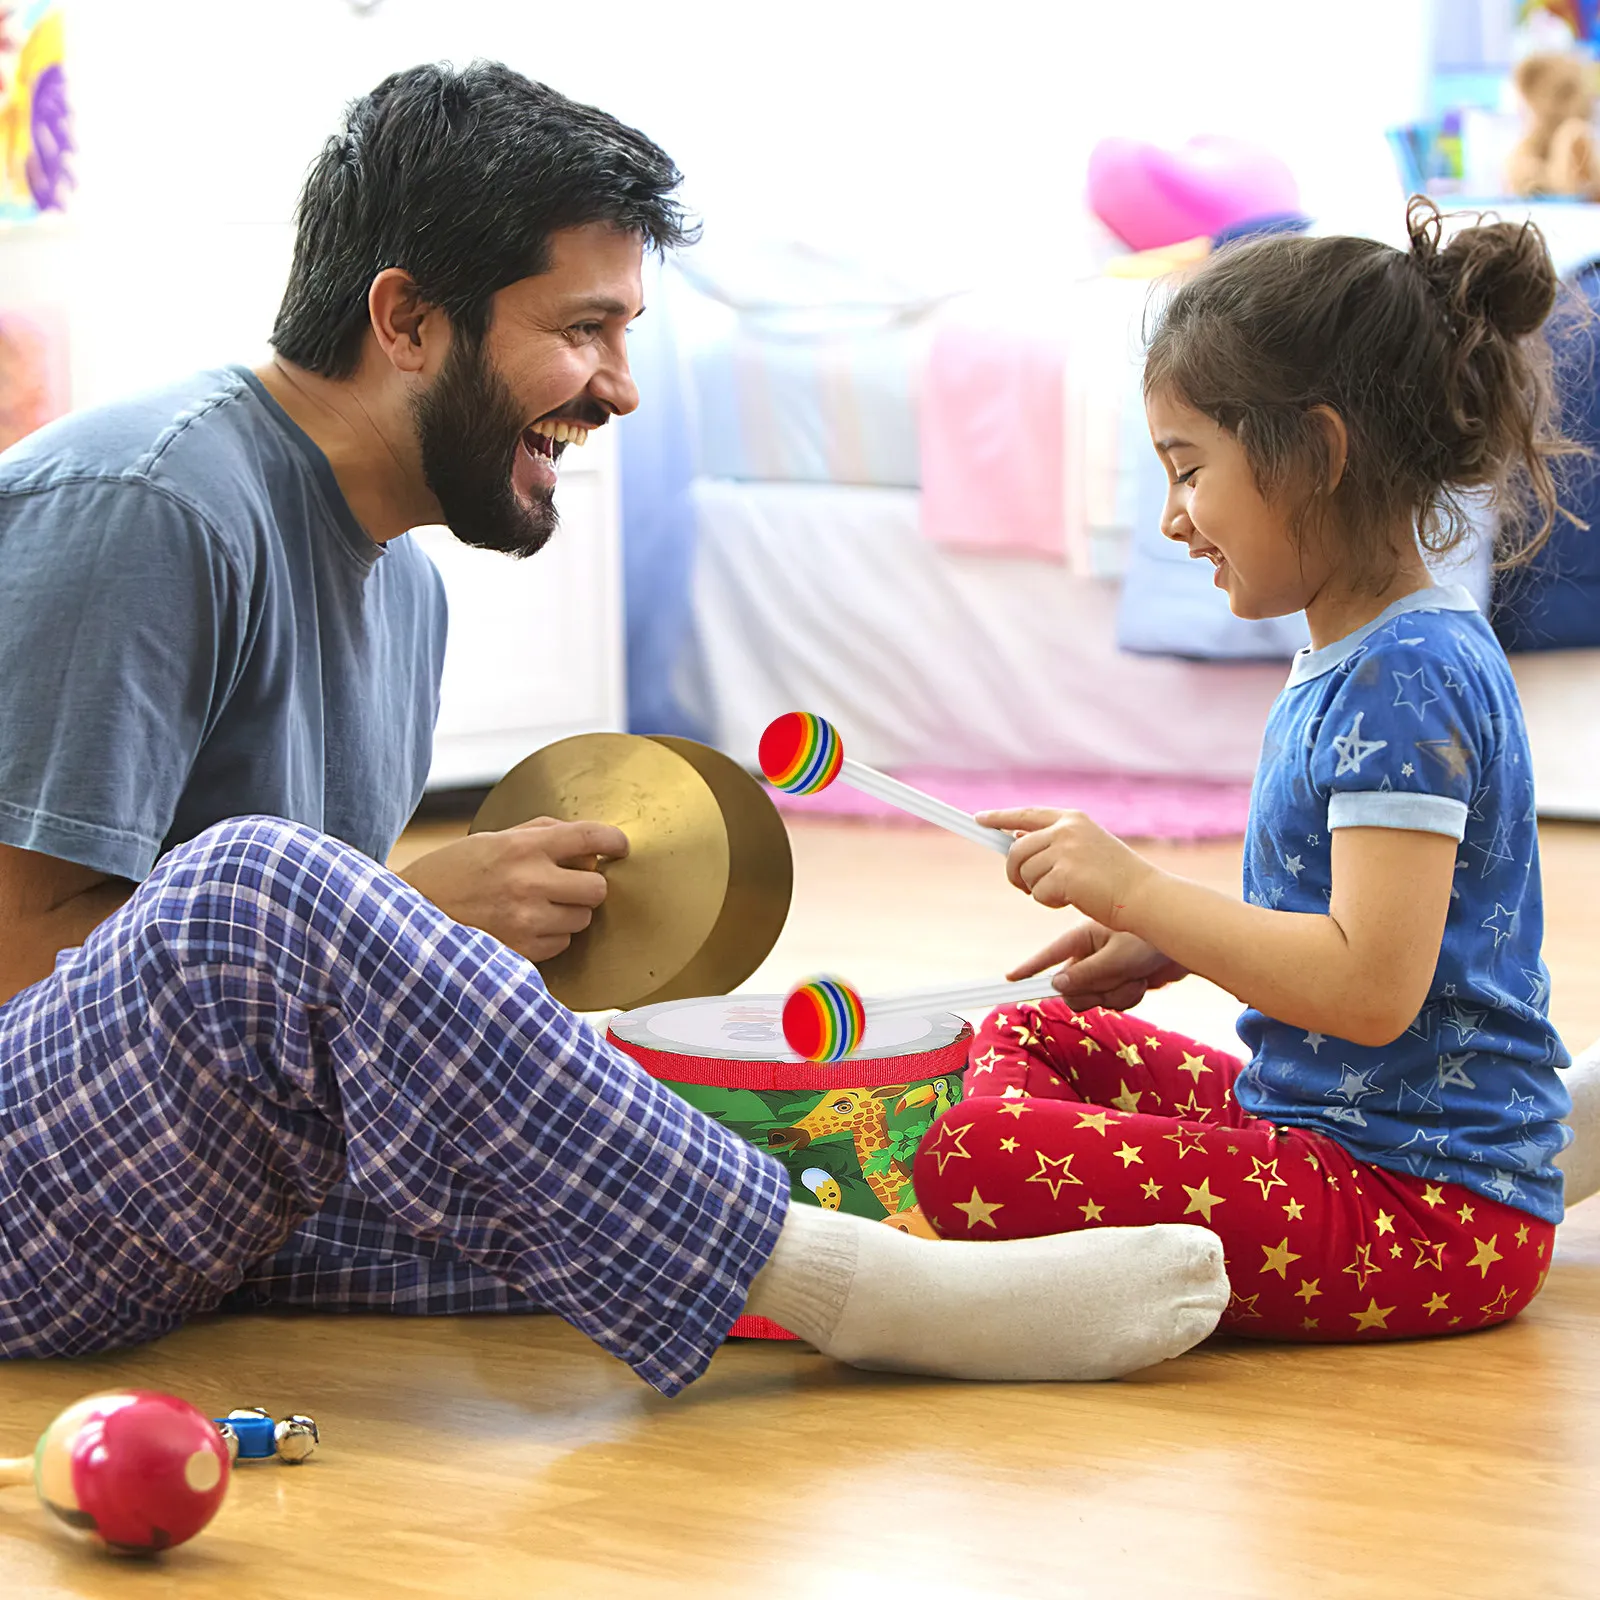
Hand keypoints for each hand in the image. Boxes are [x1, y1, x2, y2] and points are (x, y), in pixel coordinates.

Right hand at [398, 817, 627, 962]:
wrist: (410, 914)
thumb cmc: (452, 873)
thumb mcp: (492, 839)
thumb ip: (540, 834)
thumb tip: (584, 840)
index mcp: (523, 847)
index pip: (589, 838)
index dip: (613, 841)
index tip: (620, 847)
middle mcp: (530, 883)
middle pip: (597, 887)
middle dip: (587, 885)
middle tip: (568, 882)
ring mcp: (527, 921)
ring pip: (582, 919)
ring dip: (570, 912)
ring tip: (538, 905)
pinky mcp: (522, 952)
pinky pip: (561, 944)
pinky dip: (552, 936)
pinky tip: (525, 925)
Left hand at [976, 807, 1155, 927]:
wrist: (1143, 895)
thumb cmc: (1115, 877)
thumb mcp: (1084, 848)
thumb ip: (1053, 842)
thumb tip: (1016, 838)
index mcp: (1072, 818)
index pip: (1026, 814)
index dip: (1000, 817)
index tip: (980, 819)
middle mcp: (1066, 829)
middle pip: (1016, 850)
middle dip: (1014, 872)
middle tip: (1025, 887)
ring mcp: (1066, 850)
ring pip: (1025, 873)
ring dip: (1037, 889)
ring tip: (1064, 893)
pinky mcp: (1065, 875)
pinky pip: (1037, 893)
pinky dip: (1049, 902)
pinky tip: (1071, 900)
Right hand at [1008, 919, 1186, 1011]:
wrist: (1188, 944)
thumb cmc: (1152, 940)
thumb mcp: (1118, 957)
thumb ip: (1086, 974)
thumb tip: (1057, 986)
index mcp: (1082, 940)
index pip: (1048, 956)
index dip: (1029, 969)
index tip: (1010, 980)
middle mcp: (1089, 956)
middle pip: (1071, 989)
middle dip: (1094, 990)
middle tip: (1114, 979)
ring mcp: (1105, 970)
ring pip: (1095, 999)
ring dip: (1117, 992)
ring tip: (1136, 975)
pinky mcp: (1121, 982)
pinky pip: (1114, 1002)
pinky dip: (1129, 995)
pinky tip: (1143, 981)